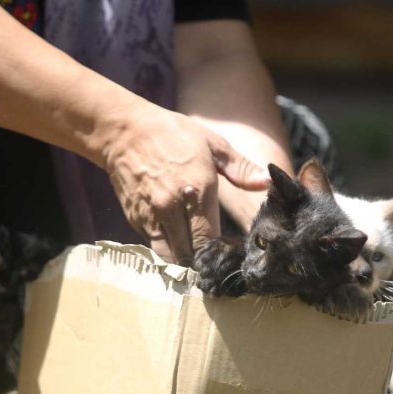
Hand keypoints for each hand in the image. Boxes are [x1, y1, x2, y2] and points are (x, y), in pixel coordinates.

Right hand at [100, 104, 268, 264]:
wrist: (124, 131)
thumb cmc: (174, 134)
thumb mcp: (214, 145)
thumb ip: (241, 169)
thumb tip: (268, 182)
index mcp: (198, 190)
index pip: (210, 240)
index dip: (220, 253)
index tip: (229, 254)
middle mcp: (172, 207)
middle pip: (190, 254)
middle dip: (203, 262)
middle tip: (214, 262)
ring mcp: (151, 215)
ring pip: (169, 256)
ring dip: (183, 261)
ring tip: (196, 258)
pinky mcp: (134, 219)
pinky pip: (154, 245)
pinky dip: (166, 249)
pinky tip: (178, 243)